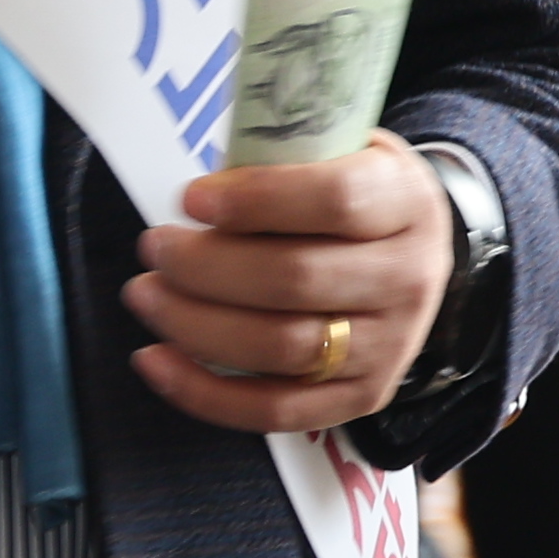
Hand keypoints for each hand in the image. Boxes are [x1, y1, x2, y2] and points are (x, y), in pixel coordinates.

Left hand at [124, 139, 452, 434]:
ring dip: (195, 325)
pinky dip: (205, 393)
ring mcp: (389, 347)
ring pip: (281, 347)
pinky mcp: (361, 397)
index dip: (256, 200)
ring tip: (146, 295)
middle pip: (296, 280)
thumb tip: (200, 194)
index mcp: (405, 200)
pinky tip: (153, 361)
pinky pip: (277, 409)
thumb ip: (278, 156)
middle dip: (206, 266)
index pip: (336, 200)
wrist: (412, 253)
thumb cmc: (351, 192)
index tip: (191, 199)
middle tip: (154, 248)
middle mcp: (407, 279)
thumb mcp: (337, 149)